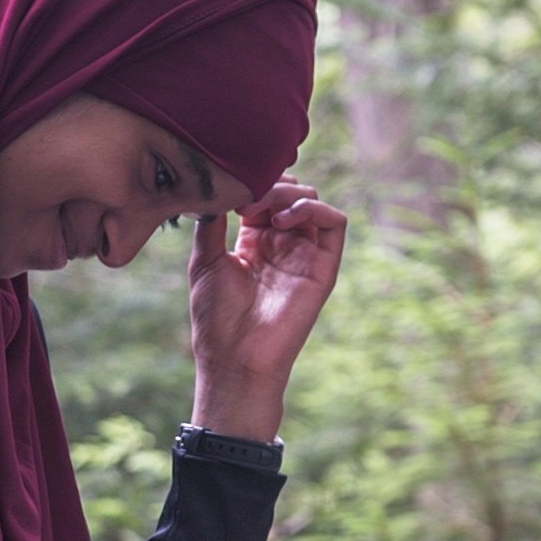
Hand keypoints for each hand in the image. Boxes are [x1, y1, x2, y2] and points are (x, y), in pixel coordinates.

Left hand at [188, 176, 347, 442]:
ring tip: (262, 207)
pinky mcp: (323, 267)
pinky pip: (335, 223)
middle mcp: (283, 245)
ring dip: (290, 193)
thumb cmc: (216, 317)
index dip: (252, 184)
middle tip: (246, 198)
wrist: (235, 356)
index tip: (230, 194)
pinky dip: (315, 208)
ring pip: (313, 200)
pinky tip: (285, 218)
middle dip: (271, 184)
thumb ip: (212, 223)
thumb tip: (213, 189)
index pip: (265, 195)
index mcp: (255, 242)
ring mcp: (305, 254)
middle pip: (291, 192)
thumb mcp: (205, 261)